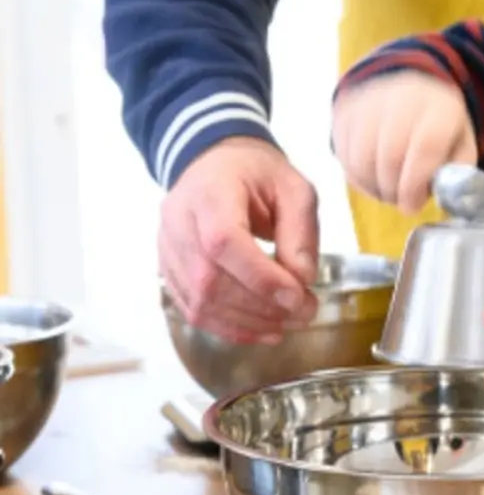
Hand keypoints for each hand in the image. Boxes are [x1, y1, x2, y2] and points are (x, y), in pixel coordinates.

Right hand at [159, 137, 318, 344]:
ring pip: (199, 301)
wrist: (214, 163)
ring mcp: (168, 248)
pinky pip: (192, 309)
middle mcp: (178, 222)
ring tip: (288, 324)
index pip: (223, 241)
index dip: (260, 277)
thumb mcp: (294, 188)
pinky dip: (229, 328)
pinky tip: (262, 330)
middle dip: (261, 307)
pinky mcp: (169, 269)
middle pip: (210, 280)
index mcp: (209, 192)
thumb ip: (300, 232)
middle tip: (304, 312)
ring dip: (248, 323)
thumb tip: (302, 279)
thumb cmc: (257, 174)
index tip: (298, 296)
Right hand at [332, 72, 476, 214]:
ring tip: (390, 192)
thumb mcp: (461, 147)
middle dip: (394, 190)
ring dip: (374, 187)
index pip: (425, 146)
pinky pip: (345, 157)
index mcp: (440, 107)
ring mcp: (369, 104)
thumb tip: (444, 198)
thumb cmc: (439, 128)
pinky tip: (375, 180)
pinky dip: (359, 178)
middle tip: (403, 202)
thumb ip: (457, 174)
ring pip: (362, 159)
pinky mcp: (345, 113)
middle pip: (390, 156)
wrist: (407, 90)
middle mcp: (403, 98)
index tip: (412, 206)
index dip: (415, 184)